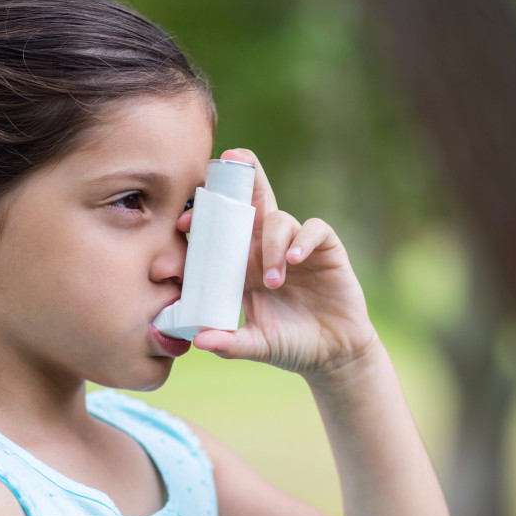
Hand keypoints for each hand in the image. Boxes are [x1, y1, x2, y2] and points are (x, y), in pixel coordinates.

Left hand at [177, 148, 378, 379]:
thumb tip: (198, 340)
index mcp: (244, 263)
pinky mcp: (326, 249)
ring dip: (272, 245)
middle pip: (254, 199)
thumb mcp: (254, 345)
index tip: (183, 226)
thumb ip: (228, 343)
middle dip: (243, 175)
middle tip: (230, 161)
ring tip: (273, 281)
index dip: (204, 217)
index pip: (222, 228)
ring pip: (279, 219)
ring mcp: (297, 245)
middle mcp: (267, 247)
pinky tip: (295, 260)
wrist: (332, 355)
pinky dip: (303, 239)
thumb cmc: (290, 345)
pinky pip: (314, 228)